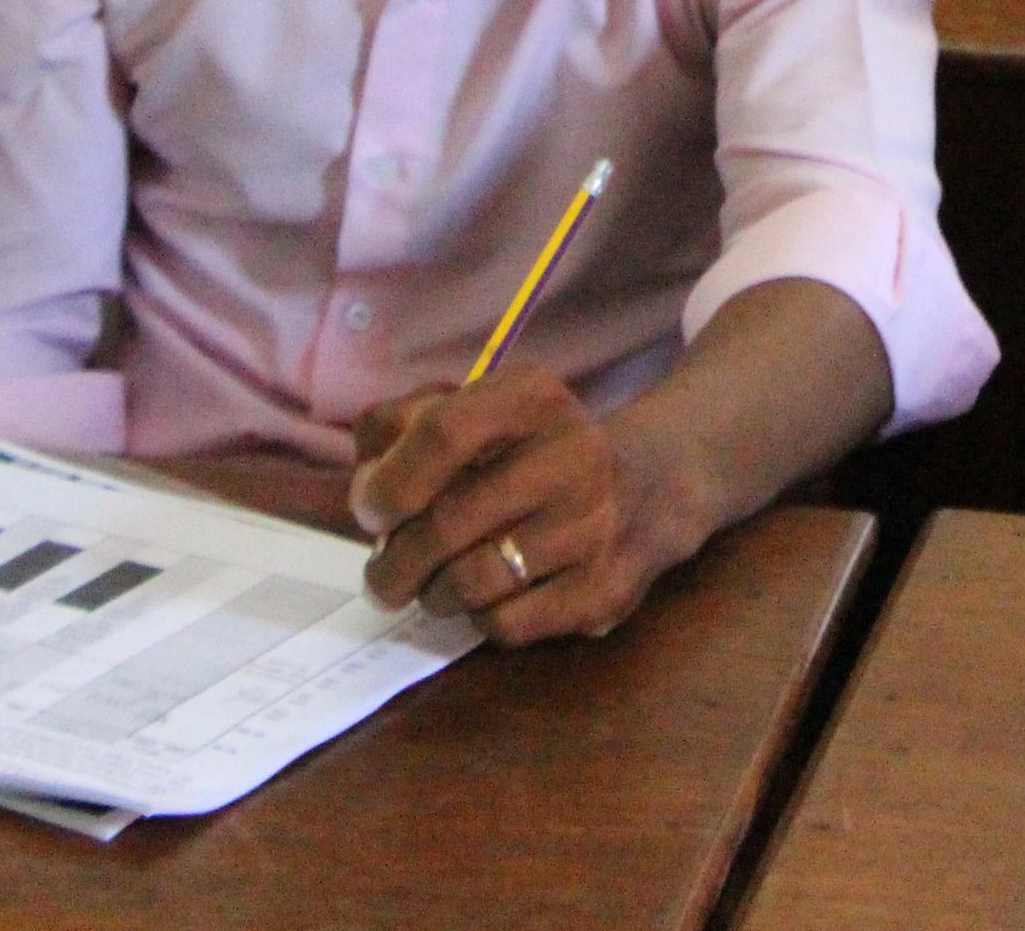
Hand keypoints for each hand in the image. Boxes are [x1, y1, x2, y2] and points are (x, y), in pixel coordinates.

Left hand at [348, 370, 703, 646]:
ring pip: (471, 583)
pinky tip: (490, 599)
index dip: (391, 482)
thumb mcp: (484, 408)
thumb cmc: (538, 449)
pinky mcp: (606, 589)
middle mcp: (576, 455)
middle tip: (384, 577)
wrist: (657, 484)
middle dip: (395, 562)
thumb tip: (367, 493)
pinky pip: (506, 624)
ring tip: (435, 587)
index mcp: (536, 399)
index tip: (372, 513)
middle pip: (447, 522)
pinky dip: (481, 619)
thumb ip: (406, 427)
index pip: (443, 433)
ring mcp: (596, 525)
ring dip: (434, 594)